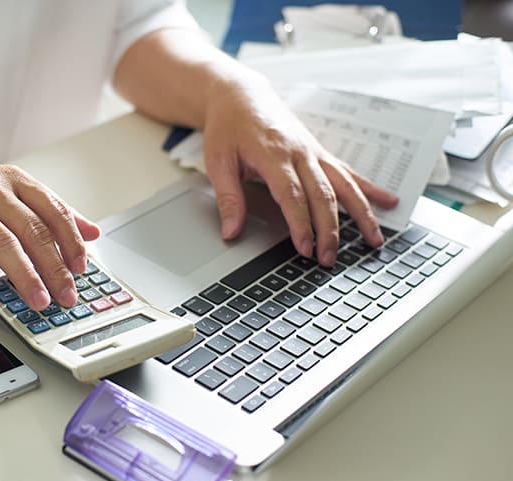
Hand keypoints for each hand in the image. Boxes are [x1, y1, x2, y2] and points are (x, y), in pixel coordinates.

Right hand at [0, 160, 99, 314]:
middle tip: (66, 295)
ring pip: (2, 243)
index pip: (53, 210)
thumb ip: (51, 210)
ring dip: (24, 276)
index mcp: (15, 181)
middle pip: (33, 230)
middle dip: (54, 267)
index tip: (82, 268)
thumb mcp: (11, 190)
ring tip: (38, 302)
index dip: (71, 241)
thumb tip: (92, 231)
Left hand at [201, 74, 398, 265]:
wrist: (241, 95)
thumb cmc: (228, 127)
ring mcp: (314, 152)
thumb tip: (231, 232)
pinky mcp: (320, 152)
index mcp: (273, 154)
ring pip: (344, 185)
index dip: (301, 224)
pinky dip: (369, 188)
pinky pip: (348, 172)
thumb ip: (228, 198)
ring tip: (373, 240)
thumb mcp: (217, 161)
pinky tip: (389, 201)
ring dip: (360, 214)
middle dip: (329, 230)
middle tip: (329, 258)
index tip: (305, 249)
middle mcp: (299, 152)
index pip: (292, 195)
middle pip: (322, 195)